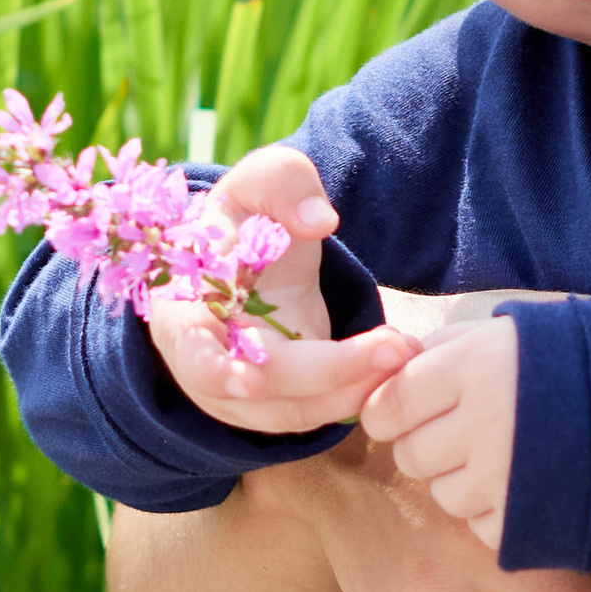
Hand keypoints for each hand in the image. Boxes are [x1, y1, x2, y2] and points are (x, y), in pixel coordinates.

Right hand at [147, 142, 413, 431]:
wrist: (251, 254)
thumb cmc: (248, 216)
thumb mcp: (260, 181)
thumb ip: (284, 184)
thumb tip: (320, 219)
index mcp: (185, 304)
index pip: (188, 346)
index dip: (211, 369)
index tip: (249, 383)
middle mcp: (207, 359)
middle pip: (263, 383)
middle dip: (330, 372)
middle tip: (393, 347)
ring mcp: (242, 390)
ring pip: (295, 408)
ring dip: (353, 386)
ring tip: (405, 350)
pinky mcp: (280, 402)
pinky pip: (317, 410)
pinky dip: (356, 392)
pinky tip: (395, 364)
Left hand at [362, 317, 518, 548]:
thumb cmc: (574, 361)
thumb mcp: (509, 333)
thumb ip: (448, 347)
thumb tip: (398, 368)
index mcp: (477, 365)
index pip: (390, 404)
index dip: (390, 411)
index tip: (407, 411)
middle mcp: (485, 421)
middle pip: (411, 454)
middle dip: (428, 445)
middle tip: (467, 431)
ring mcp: (506, 477)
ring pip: (442, 494)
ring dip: (462, 480)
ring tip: (503, 457)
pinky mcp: (527, 520)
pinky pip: (479, 526)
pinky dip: (494, 510)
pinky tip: (521, 485)